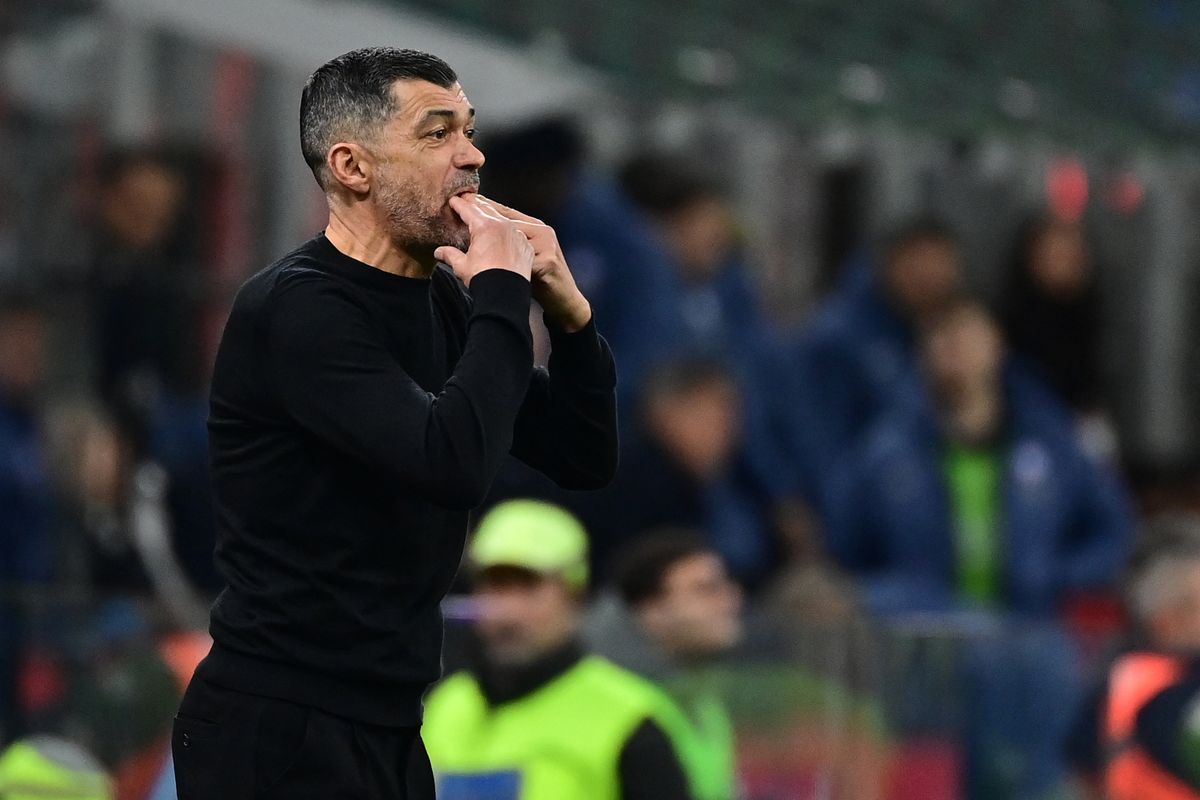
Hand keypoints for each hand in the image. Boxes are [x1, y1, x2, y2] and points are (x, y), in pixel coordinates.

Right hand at [435, 195, 533, 285]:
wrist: (506, 293)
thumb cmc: (485, 279)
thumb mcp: (462, 265)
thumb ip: (450, 255)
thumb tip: (439, 252)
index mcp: (484, 226)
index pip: (468, 209)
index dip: (459, 204)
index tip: (454, 200)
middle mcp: (503, 226)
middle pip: (486, 209)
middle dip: (475, 204)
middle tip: (468, 199)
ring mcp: (517, 234)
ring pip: (503, 218)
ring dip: (492, 215)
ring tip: (485, 213)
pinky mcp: (526, 245)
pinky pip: (516, 232)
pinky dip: (508, 230)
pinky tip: (503, 232)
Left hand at [475, 196, 591, 331]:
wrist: (565, 302)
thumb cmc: (542, 281)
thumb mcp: (524, 259)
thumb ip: (507, 246)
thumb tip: (481, 242)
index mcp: (535, 228)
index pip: (506, 212)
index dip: (486, 205)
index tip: (466, 198)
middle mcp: (541, 232)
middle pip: (508, 218)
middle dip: (483, 210)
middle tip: (461, 201)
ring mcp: (545, 245)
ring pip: (513, 234)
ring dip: (491, 230)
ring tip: (470, 226)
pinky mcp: (547, 262)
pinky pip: (521, 259)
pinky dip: (504, 259)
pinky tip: (488, 257)